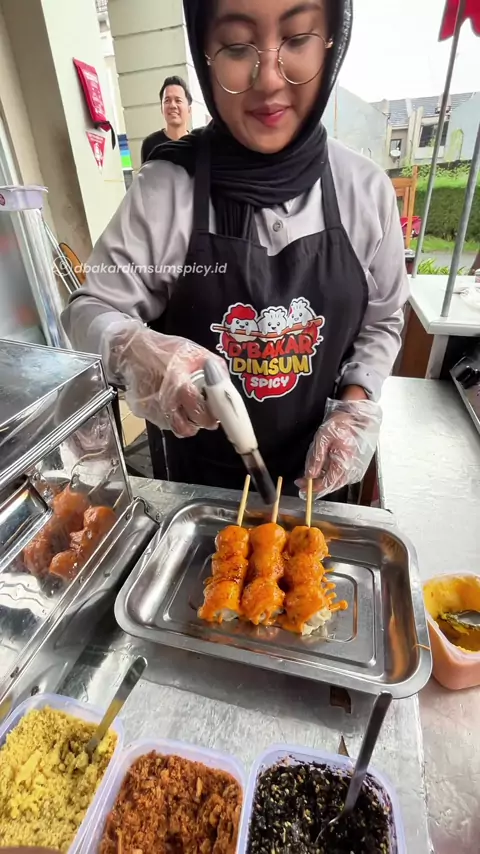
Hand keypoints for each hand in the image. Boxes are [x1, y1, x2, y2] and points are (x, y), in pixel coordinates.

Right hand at [103, 321, 228, 437]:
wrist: (133, 350)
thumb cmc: (166, 350)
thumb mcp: (194, 352)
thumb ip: (214, 367)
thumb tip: (226, 386)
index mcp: (179, 383)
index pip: (199, 411)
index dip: (211, 417)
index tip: (218, 415)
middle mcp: (164, 400)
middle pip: (186, 427)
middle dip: (201, 423)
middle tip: (208, 417)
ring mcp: (152, 408)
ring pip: (175, 429)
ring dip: (187, 424)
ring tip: (192, 413)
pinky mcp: (144, 412)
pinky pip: (164, 423)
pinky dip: (173, 418)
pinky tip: (175, 405)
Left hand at [296, 398, 381, 497]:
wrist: (352, 415)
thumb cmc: (339, 423)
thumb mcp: (323, 438)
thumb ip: (316, 458)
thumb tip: (310, 475)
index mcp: (344, 461)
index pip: (328, 482)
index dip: (314, 487)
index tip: (302, 487)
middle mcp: (350, 467)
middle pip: (331, 484)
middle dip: (315, 486)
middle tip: (301, 484)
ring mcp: (350, 465)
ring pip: (334, 480)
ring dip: (320, 481)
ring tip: (307, 478)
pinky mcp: (349, 462)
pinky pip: (337, 474)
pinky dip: (326, 475)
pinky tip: (317, 472)